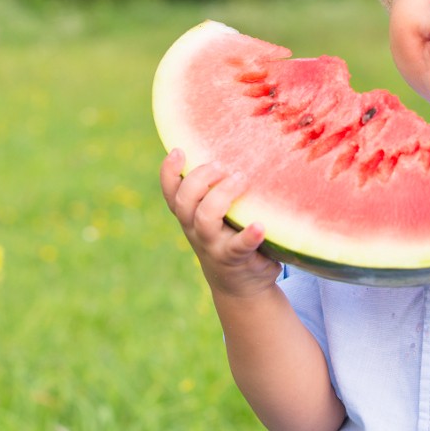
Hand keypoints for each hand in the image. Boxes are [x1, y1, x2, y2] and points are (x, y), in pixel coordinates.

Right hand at [160, 148, 281, 298]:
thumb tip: (234, 145)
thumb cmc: (230, 236)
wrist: (241, 285)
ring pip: (205, 220)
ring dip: (220, 196)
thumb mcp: (219, 215)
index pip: (172, 193)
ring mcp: (214, 246)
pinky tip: (260, 226)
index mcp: (190, 216)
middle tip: (221, 166)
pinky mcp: (236, 259)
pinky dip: (248, 235)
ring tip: (240, 179)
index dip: (169, 172)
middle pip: (184, 203)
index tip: (179, 150)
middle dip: (199, 180)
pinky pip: (239, 247)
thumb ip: (216, 191)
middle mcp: (196, 230)